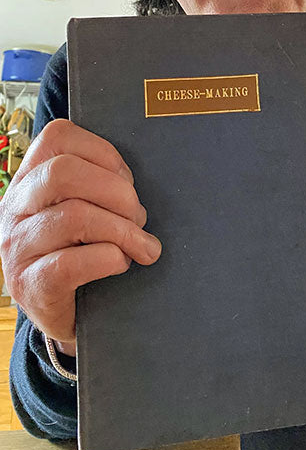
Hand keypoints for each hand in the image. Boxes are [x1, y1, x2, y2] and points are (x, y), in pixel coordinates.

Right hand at [0, 119, 161, 356]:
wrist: (68, 313)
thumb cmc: (86, 248)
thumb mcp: (86, 205)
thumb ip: (101, 182)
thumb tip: (146, 177)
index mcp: (30, 178)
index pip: (58, 137)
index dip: (104, 153)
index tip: (127, 180)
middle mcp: (14, 206)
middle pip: (64, 173)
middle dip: (116, 192)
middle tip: (139, 216)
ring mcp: (17, 246)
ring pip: (74, 216)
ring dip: (122, 230)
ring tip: (141, 245)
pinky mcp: (29, 284)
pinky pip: (70, 264)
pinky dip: (108, 259)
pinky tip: (120, 263)